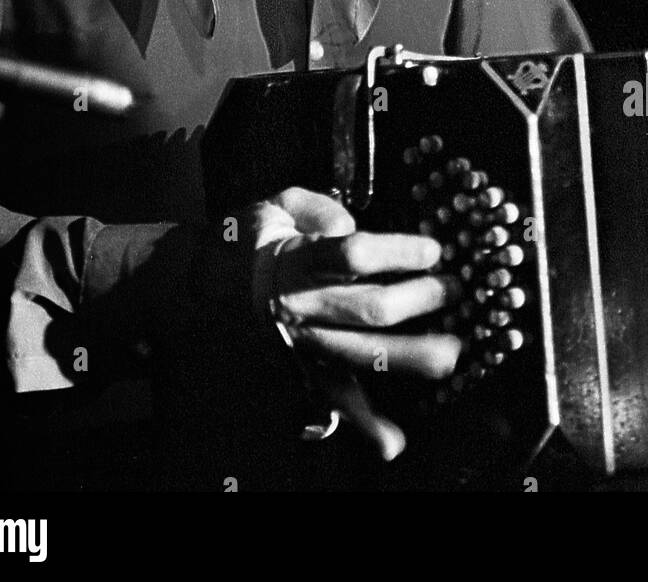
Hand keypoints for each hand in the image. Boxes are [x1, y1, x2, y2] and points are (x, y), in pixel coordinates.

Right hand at [247, 187, 461, 458]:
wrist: (193, 285)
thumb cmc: (244, 241)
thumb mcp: (276, 205)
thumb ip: (317, 208)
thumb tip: (350, 225)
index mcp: (295, 262)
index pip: (354, 254)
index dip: (399, 251)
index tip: (433, 249)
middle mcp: (302, 307)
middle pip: (370, 308)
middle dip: (420, 298)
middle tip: (454, 289)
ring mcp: (302, 344)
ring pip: (361, 356)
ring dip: (412, 356)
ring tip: (453, 352)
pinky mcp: (299, 369)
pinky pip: (332, 400)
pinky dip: (365, 425)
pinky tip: (394, 442)